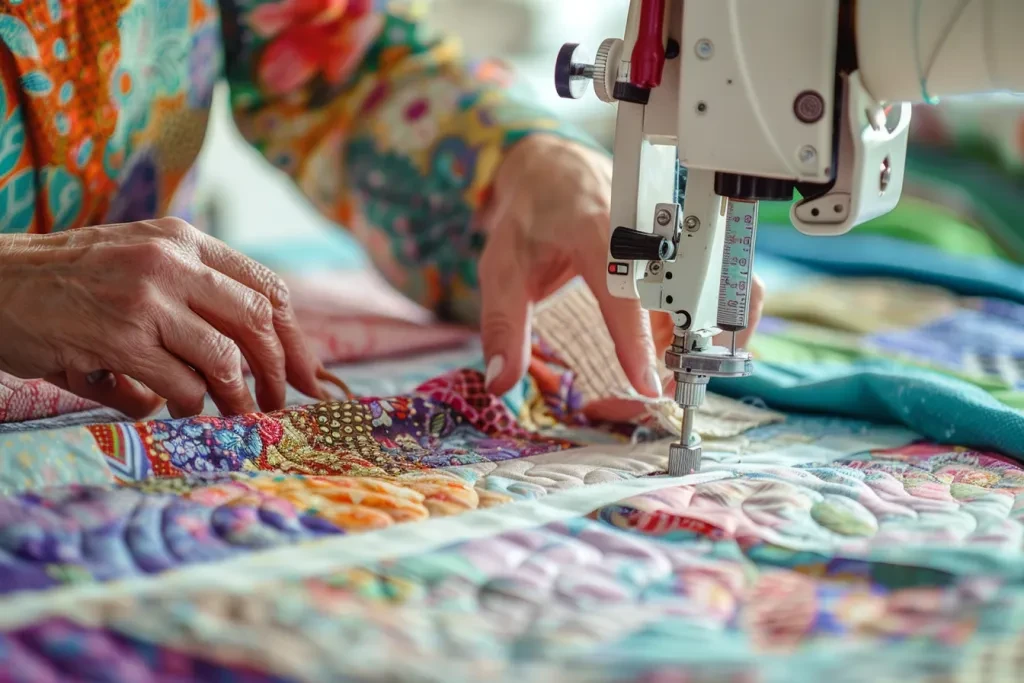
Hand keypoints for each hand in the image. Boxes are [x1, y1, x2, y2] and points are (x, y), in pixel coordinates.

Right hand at [0, 218, 327, 418]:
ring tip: (234, 414)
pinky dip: (189, 405)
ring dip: (238, 397)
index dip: (294, 337)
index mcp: (185, 241)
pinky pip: (180, 383)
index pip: (267, 287)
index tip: (308, 374)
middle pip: (259, 320)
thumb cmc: (70, 282)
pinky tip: (177, 409)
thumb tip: (249, 363)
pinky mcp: (118, 336)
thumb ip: (194, 299)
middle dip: (281, 370)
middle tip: (281, 401)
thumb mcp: (139, 264)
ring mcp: (146, 297)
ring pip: (226, 357)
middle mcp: (172, 261)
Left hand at [478, 134, 764, 398]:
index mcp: (595, 228)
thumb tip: (501, 382)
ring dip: (694, 339)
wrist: (555, 171)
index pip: (624, 290)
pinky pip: (710, 291)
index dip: (637, 341)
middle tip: (663, 386)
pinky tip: (668, 349)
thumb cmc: (530, 219)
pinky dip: (699, 326)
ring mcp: (671, 233)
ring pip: (708, 293)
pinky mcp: (683, 247)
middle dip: (685, 346)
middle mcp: (644, 227)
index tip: (647, 384)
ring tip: (662, 370)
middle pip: (685, 292)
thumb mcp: (502, 270)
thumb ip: (504, 327)